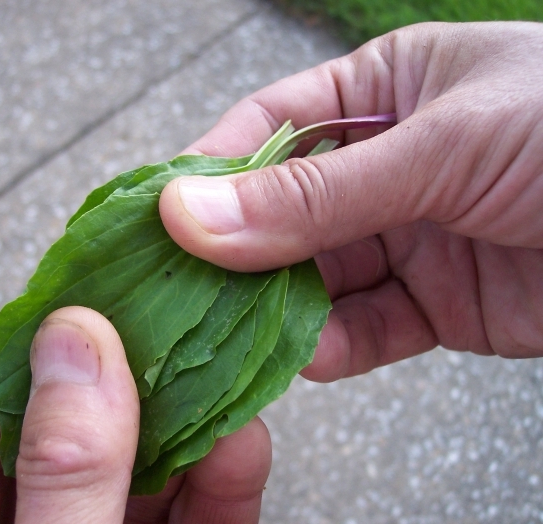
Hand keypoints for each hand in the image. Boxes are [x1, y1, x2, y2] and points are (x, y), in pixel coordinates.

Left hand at [0, 307, 270, 522]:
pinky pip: (204, 512)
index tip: (65, 309)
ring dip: (187, 412)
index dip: (14, 361)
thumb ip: (63, 472)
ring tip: (214, 351)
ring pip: (147, 467)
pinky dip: (227, 473)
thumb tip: (75, 348)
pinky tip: (241, 434)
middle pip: (71, 434)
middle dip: (122, 372)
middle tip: (155, 307)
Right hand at [159, 21, 542, 381]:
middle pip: (285, 211)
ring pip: (318, 278)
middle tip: (180, 290)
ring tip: (231, 334)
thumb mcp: (442, 146)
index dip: (211, 170)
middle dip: (237, 252)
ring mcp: (410, 235)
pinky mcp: (438, 303)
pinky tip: (309, 358)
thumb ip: (318, 194)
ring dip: (279, 308)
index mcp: (384, 92)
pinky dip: (336, 346)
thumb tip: (192, 214)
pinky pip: (369, 327)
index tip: (159, 215)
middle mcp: (388, 164)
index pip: (270, 128)